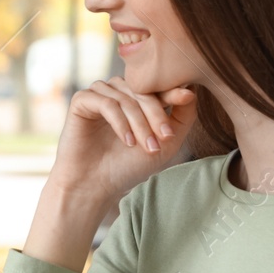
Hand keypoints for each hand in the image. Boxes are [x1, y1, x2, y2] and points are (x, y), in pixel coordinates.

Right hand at [50, 80, 198, 205]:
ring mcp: (99, 94)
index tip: (187, 97)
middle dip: (156, 115)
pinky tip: (127, 142)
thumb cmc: (129, 166)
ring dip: (139, 122)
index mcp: (136, 97)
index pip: (157, 87)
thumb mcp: (165, 143)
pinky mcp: (82, 100)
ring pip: (126, 98)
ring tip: (145, 146)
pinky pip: (106, 103)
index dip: (173, 91)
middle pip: (143, 91)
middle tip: (165, 137)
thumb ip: (182, 117)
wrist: (95, 185)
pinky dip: (120, 122)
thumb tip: (191, 89)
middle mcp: (117, 91)